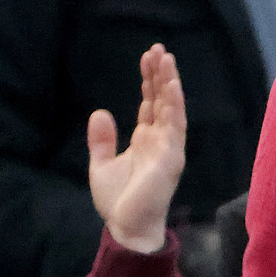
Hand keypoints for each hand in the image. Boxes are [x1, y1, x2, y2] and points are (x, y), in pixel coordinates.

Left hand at [89, 44, 186, 253]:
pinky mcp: (171, 158)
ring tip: (166, 58)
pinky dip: (175, 105)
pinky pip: (175, 127)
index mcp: (146, 140)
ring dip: (170, 83)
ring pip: (172, 108)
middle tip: (158, 48)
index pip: (151, 103)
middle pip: (163, 100)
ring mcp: (168, 148)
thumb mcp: (101, 165)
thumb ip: (102, 140)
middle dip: (161, 74)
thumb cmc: (118, 202)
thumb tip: (100, 112)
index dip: (149, 80)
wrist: (127, 228)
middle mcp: (160, 140)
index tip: (147, 57)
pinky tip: (172, 86)